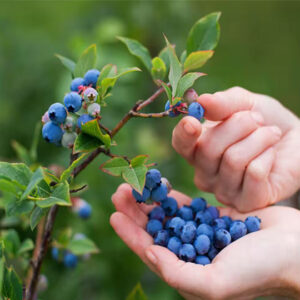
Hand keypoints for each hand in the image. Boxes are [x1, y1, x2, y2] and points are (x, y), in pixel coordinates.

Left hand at [110, 184, 299, 299]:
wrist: (295, 249)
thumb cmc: (259, 270)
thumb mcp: (216, 283)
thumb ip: (180, 273)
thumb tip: (151, 254)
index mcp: (188, 272)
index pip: (151, 251)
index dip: (130, 234)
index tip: (114, 215)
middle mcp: (191, 253)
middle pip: (155, 230)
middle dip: (136, 212)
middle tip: (120, 191)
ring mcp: (202, 234)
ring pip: (168, 215)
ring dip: (150, 201)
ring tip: (134, 184)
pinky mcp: (213, 218)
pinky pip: (187, 206)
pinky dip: (172, 196)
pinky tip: (159, 185)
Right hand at [172, 87, 299, 210]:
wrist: (295, 139)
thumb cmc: (263, 121)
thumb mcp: (244, 103)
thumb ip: (222, 103)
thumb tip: (201, 102)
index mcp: (197, 149)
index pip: (180, 144)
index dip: (183, 134)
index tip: (192, 121)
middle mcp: (205, 173)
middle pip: (208, 149)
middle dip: (238, 125)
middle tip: (257, 120)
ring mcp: (223, 191)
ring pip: (233, 160)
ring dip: (258, 139)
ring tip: (270, 134)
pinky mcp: (246, 202)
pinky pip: (253, 173)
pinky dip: (267, 156)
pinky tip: (271, 155)